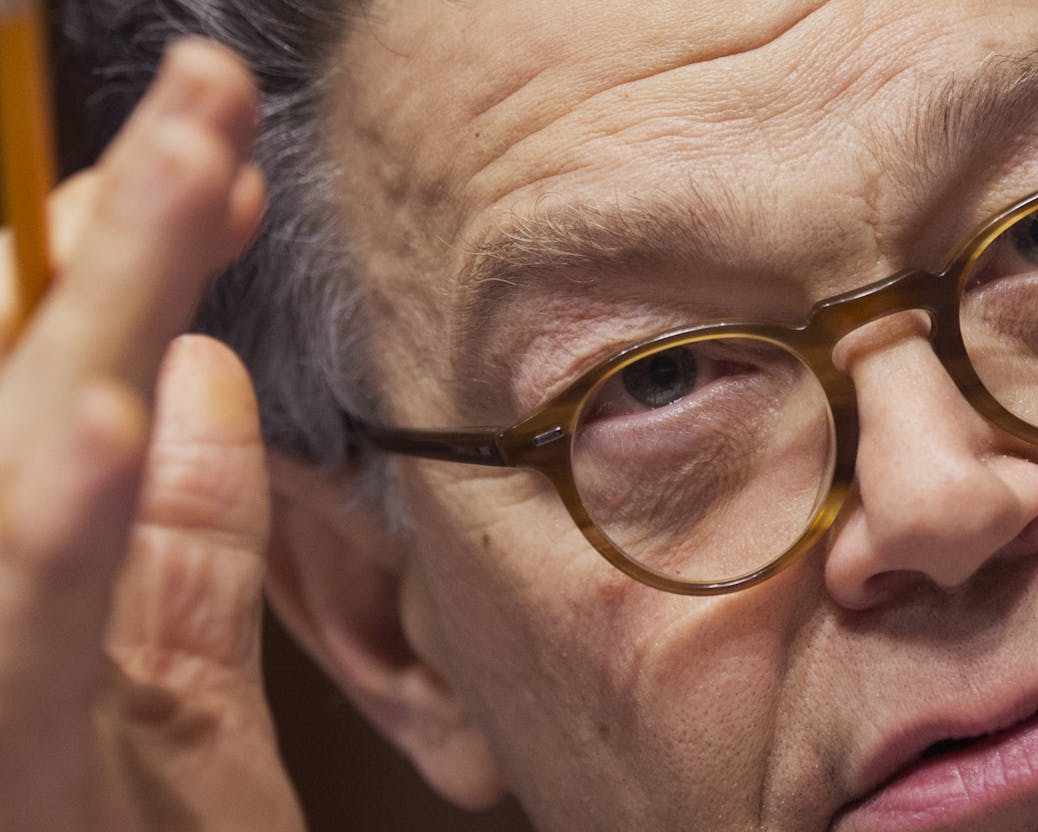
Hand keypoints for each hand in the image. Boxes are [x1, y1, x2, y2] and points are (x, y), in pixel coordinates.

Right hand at [0, 39, 304, 830]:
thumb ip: (185, 547)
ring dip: (95, 323)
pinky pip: (22, 640)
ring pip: (13, 469)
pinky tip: (112, 429)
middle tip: (206, 105)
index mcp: (31, 572)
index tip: (215, 163)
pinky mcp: (4, 764)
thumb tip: (203, 372)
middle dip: (125, 239)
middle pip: (36, 380)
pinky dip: (59, 537)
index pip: (69, 375)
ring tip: (181, 181)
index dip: (132, 258)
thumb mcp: (176, 698)